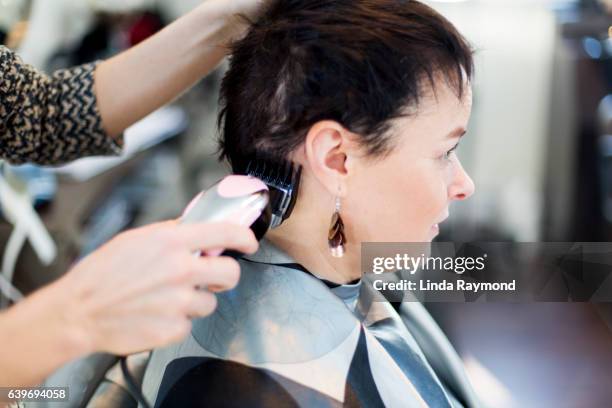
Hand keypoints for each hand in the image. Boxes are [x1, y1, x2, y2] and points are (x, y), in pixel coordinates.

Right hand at [50, 221, 257, 355]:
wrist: (78, 312)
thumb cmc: (102, 274)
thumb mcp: (136, 238)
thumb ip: (172, 233)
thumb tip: (198, 230)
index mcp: (172, 242)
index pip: (226, 233)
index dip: (245, 237)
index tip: (249, 242)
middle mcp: (180, 270)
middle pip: (231, 273)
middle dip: (224, 275)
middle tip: (211, 276)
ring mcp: (179, 301)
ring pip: (211, 301)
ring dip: (195, 301)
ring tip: (166, 298)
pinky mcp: (174, 328)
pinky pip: (190, 323)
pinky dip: (177, 321)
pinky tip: (156, 314)